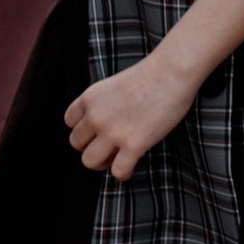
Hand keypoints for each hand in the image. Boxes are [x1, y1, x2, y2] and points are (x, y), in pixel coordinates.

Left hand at [64, 55, 198, 180]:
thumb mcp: (115, 85)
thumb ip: (103, 104)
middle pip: (76, 143)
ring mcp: (113, 131)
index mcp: (90, 98)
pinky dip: (123, 173)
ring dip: (102, 162)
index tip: (98, 131)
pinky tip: (130, 167)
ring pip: (89, 161)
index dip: (84, 129)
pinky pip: (118, 171)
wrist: (174, 70)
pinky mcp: (134, 144)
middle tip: (109, 146)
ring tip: (117, 158)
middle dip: (91, 146)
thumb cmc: (153, 74)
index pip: (70, 123)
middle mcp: (96, 116)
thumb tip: (104, 128)